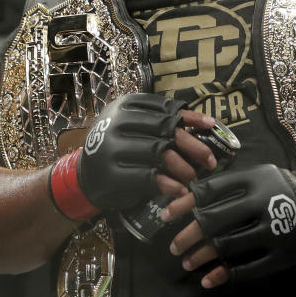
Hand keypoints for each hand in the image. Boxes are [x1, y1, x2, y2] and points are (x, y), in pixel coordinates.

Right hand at [49, 93, 216, 219]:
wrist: (84, 176)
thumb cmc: (118, 149)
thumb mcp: (134, 128)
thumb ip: (162, 123)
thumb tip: (205, 123)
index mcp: (124, 106)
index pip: (164, 108)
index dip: (190, 117)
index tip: (212, 125)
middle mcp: (116, 122)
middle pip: (165, 130)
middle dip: (193, 145)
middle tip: (211, 160)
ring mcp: (111, 147)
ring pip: (159, 153)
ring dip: (183, 167)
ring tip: (194, 177)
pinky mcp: (111, 173)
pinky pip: (148, 177)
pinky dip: (168, 185)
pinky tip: (180, 191)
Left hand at [164, 164, 295, 287]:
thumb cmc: (271, 188)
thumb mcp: (250, 177)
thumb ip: (221, 187)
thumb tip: (180, 202)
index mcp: (253, 180)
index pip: (210, 191)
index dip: (185, 204)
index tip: (165, 216)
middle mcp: (264, 203)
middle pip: (215, 221)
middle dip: (188, 236)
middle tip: (174, 247)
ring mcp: (275, 230)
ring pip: (228, 246)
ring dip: (201, 256)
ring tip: (187, 262)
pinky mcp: (283, 254)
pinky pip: (248, 269)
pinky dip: (224, 275)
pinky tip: (208, 279)